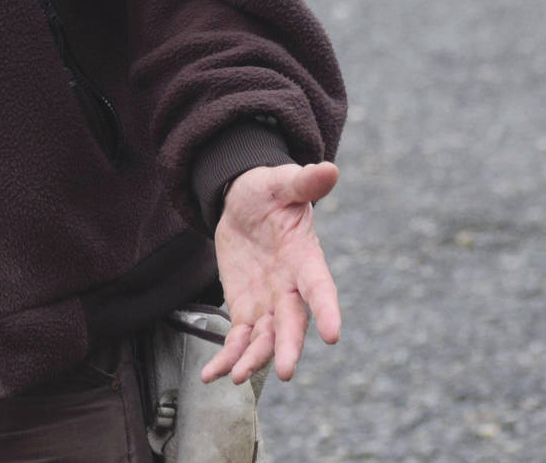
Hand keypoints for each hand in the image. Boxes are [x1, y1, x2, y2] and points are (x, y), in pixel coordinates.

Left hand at [202, 161, 340, 385]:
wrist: (244, 202)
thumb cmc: (269, 191)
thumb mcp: (283, 182)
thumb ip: (304, 182)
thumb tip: (330, 169)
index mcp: (305, 258)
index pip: (319, 287)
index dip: (326, 309)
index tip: (333, 334)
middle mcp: (290, 287)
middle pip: (292, 323)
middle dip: (287, 347)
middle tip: (284, 371)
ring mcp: (267, 303)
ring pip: (264, 338)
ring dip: (253, 359)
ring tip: (237, 376)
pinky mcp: (245, 310)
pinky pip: (238, 340)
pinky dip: (227, 358)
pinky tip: (212, 375)